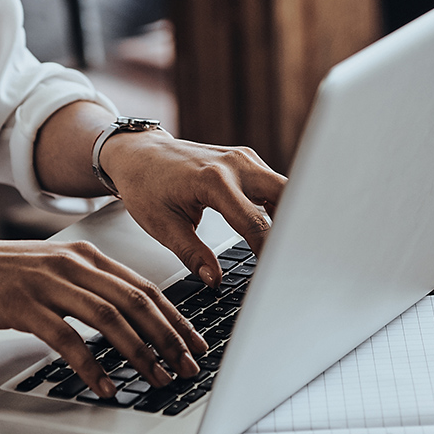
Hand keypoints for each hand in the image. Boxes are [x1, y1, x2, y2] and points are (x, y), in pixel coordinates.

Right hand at [0, 239, 207, 398]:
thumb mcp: (47, 270)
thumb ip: (83, 285)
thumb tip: (124, 317)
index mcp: (82, 255)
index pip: (142, 286)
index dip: (174, 316)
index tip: (194, 342)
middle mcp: (70, 264)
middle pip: (134, 301)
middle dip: (168, 337)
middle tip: (188, 366)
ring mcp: (47, 283)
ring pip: (109, 318)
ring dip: (139, 352)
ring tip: (157, 378)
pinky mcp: (22, 306)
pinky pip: (67, 339)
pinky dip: (91, 365)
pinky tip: (104, 385)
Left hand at [97, 133, 285, 285]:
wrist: (138, 154)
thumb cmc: (145, 185)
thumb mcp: (162, 226)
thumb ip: (192, 255)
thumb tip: (215, 280)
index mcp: (212, 180)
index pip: (254, 223)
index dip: (269, 253)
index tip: (275, 273)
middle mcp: (235, 164)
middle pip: (285, 196)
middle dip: (294, 228)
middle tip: (296, 260)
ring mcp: (243, 158)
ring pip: (284, 188)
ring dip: (289, 216)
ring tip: (290, 249)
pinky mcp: (246, 160)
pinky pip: (273, 184)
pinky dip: (279, 206)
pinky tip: (277, 230)